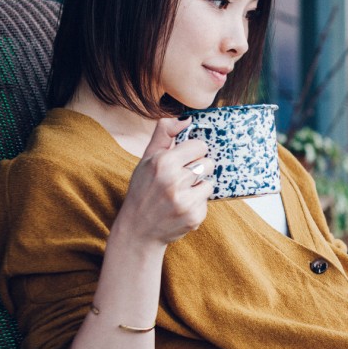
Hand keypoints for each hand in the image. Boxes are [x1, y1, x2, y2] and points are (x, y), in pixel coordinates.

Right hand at [113, 117, 213, 249]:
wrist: (138, 229)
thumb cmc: (143, 189)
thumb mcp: (147, 159)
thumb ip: (164, 134)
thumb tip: (186, 119)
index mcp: (163, 162)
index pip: (200, 146)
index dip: (193, 152)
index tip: (183, 160)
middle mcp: (174, 180)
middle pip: (208, 163)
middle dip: (197, 169)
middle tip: (180, 179)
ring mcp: (185, 200)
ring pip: (209, 183)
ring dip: (198, 187)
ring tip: (179, 194)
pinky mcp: (194, 216)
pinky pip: (207, 201)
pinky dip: (196, 204)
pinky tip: (180, 208)